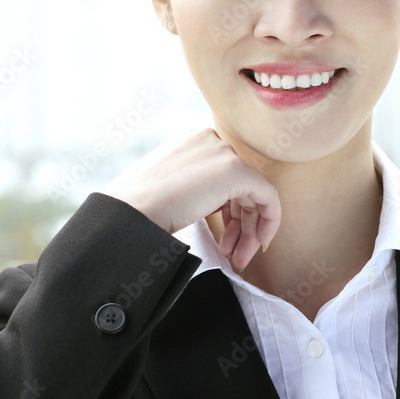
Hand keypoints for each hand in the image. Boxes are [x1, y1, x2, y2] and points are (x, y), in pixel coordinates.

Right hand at [100, 127, 280, 269]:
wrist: (130, 212)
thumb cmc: (138, 208)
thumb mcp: (167, 187)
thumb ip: (193, 186)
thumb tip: (214, 203)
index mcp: (190, 140)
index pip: (222, 176)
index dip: (228, 211)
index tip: (225, 239)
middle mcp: (208, 139)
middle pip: (239, 186)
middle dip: (240, 224)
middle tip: (234, 254)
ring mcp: (222, 153)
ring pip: (254, 193)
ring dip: (249, 230)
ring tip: (239, 259)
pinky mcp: (236, 171)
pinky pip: (267, 196)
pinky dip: (269, 221)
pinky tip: (259, 245)